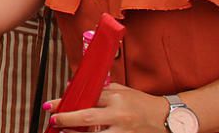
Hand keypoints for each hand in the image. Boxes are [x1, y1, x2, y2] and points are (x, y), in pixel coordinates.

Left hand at [46, 83, 169, 132]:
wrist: (166, 119)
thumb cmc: (141, 103)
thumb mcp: (121, 90)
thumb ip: (99, 91)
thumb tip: (74, 89)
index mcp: (116, 97)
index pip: (87, 97)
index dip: (67, 102)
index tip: (51, 106)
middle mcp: (119, 114)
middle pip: (87, 118)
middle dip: (67, 119)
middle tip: (53, 120)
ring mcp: (123, 131)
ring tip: (63, 132)